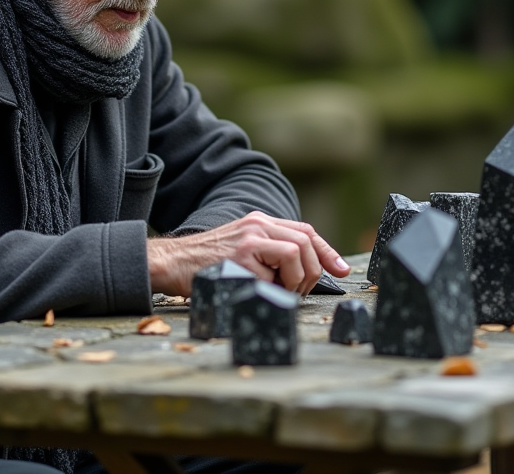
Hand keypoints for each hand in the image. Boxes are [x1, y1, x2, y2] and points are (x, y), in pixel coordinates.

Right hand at [146, 211, 350, 296]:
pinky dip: (269, 291)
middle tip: (297, 291)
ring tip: (275, 292)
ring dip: (293, 282)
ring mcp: (249, 241)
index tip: (342, 270)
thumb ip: (270, 251)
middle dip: (311, 273)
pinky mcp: (240, 258)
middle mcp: (257, 225)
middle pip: (306, 244)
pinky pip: (272, 278)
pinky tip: (253, 291)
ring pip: (296, 256)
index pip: (306, 231)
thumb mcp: (242, 247)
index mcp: (260, 222)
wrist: (171, 262)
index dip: (328, 251)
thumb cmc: (207, 263)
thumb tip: (304, 272)